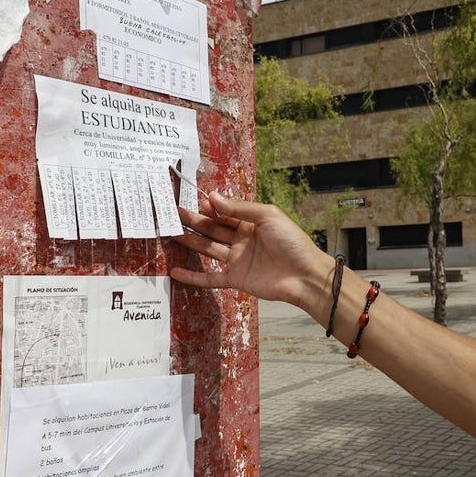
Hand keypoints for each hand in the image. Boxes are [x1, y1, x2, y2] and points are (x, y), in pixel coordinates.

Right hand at [170, 192, 332, 309]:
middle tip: (173, 214)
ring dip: (190, 241)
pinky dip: (193, 276)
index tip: (192, 200)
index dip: (209, 206)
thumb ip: (239, 208)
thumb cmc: (292, 241)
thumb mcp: (268, 216)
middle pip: (213, 229)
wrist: (304, 275)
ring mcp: (238, 259)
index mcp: (251, 222)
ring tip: (170, 232)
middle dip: (194, 221)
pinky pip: (211, 278)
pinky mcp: (237, 279)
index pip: (225, 212)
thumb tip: (213, 197)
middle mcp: (242, 239)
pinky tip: (175, 272)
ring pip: (209, 248)